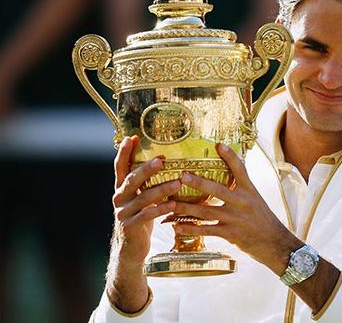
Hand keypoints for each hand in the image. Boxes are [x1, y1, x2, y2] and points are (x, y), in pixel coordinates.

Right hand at [106, 136, 179, 312]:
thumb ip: (147, 182)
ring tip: (178, 182)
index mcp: (121, 188)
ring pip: (143, 198)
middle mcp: (119, 198)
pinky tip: (173, 204)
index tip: (132, 137)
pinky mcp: (130, 227)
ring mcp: (123, 213)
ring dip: (161, 189)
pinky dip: (160, 209)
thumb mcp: (141, 198)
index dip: (124, 152)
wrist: (131, 249)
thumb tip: (164, 160)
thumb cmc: (141, 217)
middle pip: (131, 179)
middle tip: (161, 160)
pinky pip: (146, 216)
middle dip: (146, 168)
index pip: (120, 166)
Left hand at [173, 143, 302, 275]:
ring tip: (171, 204)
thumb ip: (241, 188)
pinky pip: (207, 231)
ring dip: (187, 208)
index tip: (218, 145)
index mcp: (250, 190)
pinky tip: (177, 226)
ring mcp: (236, 219)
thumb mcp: (255, 199)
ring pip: (207, 212)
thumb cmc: (263, 219)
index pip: (240, 169)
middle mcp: (242, 202)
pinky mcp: (231, 234)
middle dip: (199, 182)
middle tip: (182, 175)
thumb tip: (228, 174)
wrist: (276, 243)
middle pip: (217, 190)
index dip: (230, 156)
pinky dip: (191, 229)